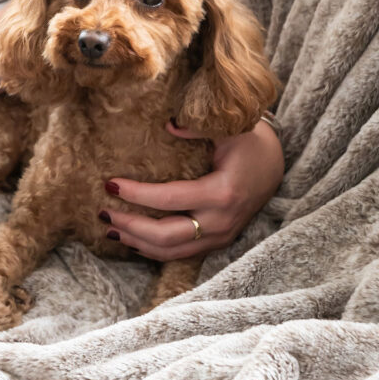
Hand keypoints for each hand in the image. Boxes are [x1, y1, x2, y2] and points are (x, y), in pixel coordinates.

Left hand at [100, 119, 283, 260]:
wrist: (275, 165)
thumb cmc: (251, 142)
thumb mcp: (230, 128)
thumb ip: (197, 128)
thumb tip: (166, 126)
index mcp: (222, 193)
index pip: (169, 199)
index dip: (137, 194)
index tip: (110, 184)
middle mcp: (220, 222)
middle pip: (165, 236)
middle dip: (130, 226)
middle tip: (103, 211)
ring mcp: (220, 236)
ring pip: (170, 252)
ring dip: (136, 242)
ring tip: (110, 228)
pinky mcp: (217, 242)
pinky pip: (180, 253)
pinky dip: (153, 250)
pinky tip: (133, 240)